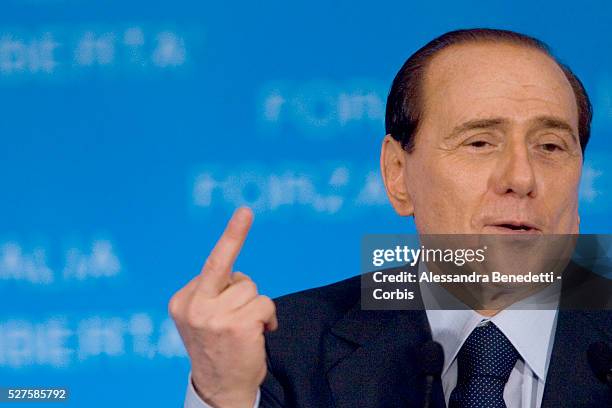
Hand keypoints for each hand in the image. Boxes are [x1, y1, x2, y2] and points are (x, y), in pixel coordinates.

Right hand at [169, 207, 277, 407]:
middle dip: (241, 267)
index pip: (212, 264)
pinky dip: (268, 318)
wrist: (220, 391)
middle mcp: (194, 306)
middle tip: (242, 255)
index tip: (246, 211)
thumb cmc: (217, 351)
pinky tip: (258, 336)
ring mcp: (214, 316)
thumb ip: (212, 294)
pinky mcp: (237, 325)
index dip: (232, 239)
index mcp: (182, 301)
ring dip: (256, 308)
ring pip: (252, 289)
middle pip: (234, 272)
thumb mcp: (202, 320)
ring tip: (245, 331)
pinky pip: (265, 304)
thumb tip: (238, 279)